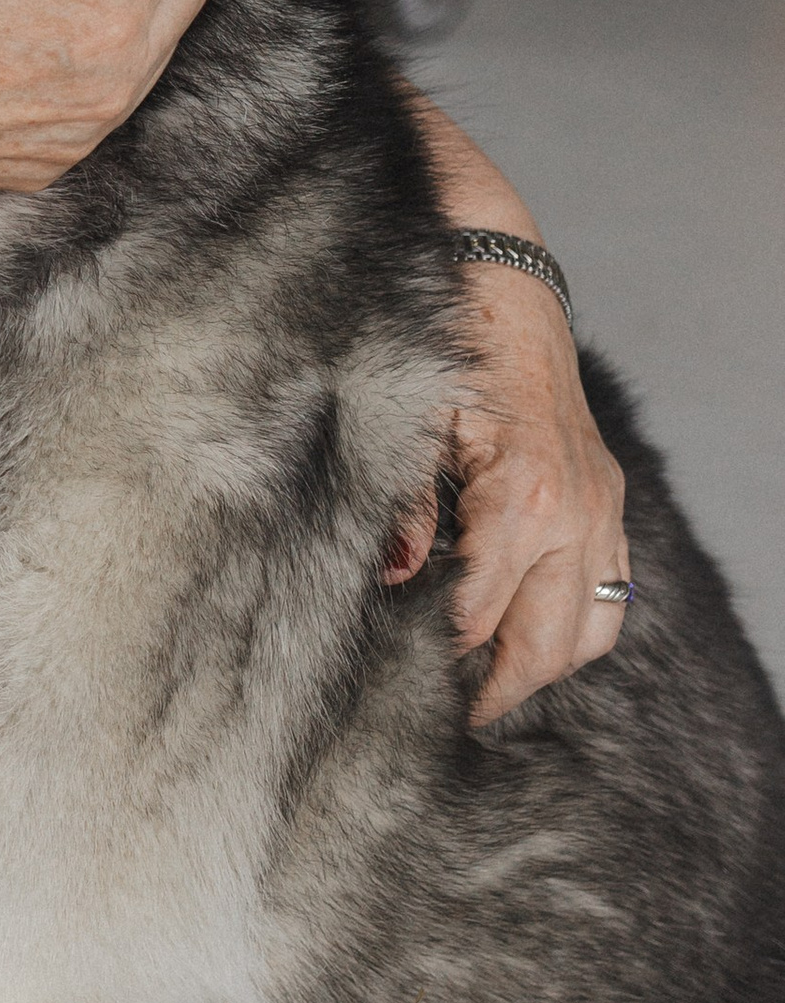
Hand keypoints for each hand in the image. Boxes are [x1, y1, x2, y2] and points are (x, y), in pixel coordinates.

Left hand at [441, 260, 629, 721]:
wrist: (502, 283)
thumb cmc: (448, 350)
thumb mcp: (406, 426)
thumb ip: (402, 509)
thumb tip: (390, 580)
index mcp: (522, 499)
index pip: (479, 618)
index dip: (440, 661)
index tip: (404, 689)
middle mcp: (575, 515)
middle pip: (545, 645)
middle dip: (497, 690)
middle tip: (448, 718)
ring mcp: (602, 509)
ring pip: (592, 630)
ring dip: (544, 668)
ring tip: (489, 688)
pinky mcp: (610, 500)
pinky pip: (612, 591)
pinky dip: (579, 625)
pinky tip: (533, 634)